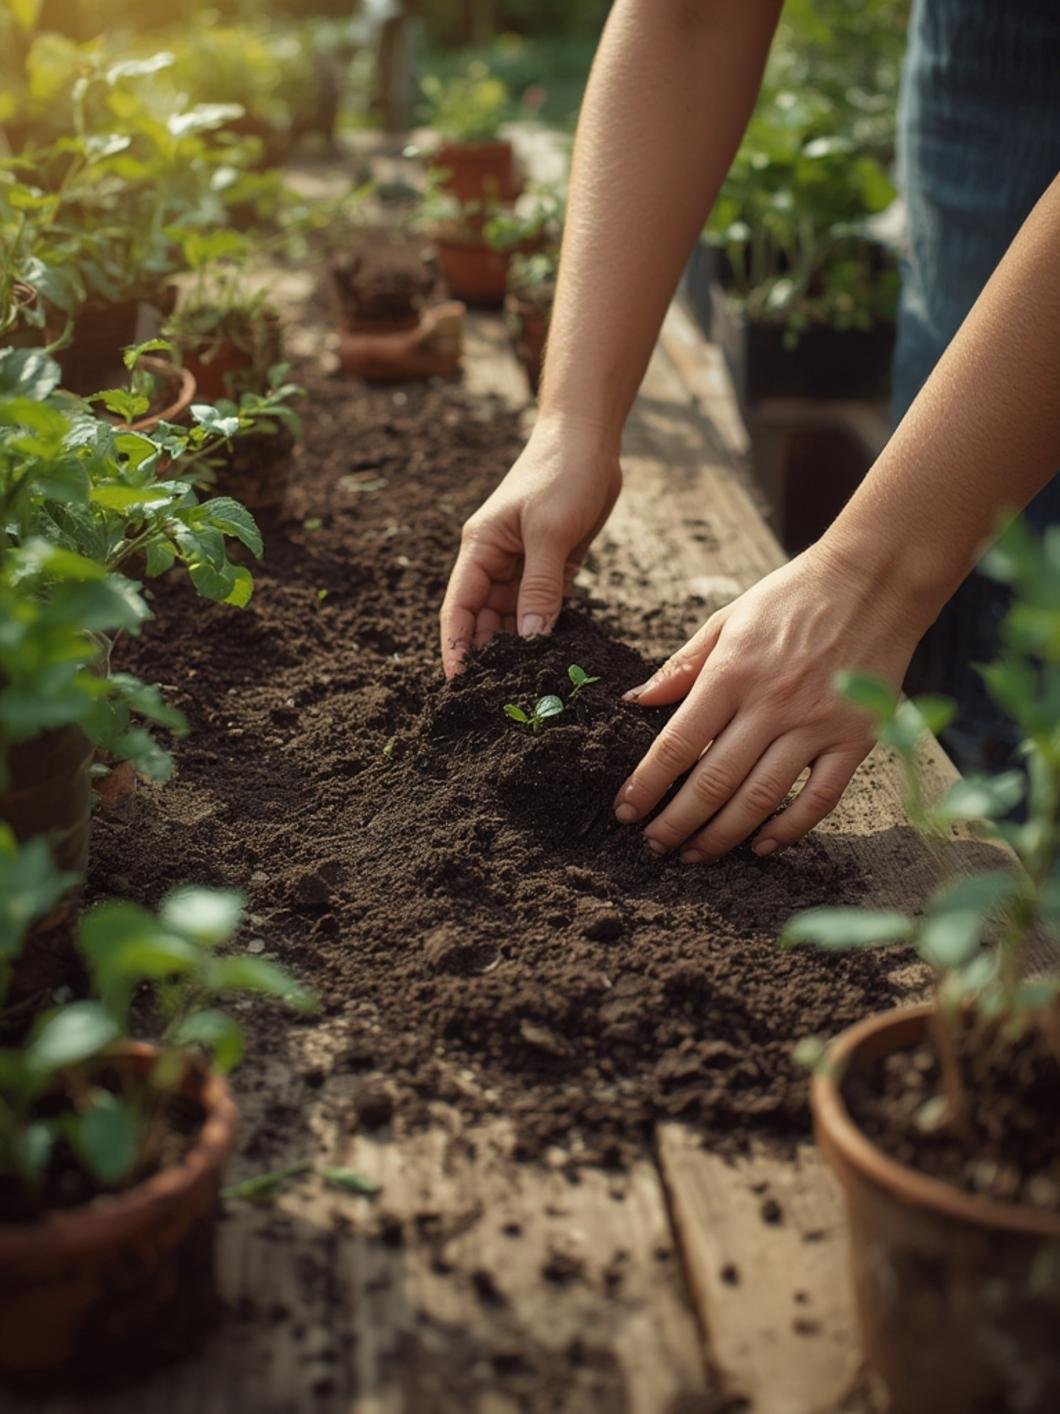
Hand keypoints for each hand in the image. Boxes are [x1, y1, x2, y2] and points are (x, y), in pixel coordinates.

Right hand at [439, 416, 620, 676]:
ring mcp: (524, 567)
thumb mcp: (549, 531)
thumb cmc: (561, 473)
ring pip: (515, 619)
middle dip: (490, 655)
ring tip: (531, 685)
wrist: (590, 440)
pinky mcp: (552, 569)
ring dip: (521, 649)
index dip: (456, 647)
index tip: (459, 685)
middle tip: (503, 696)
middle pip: (483, 620)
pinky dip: (547, 633)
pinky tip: (556, 658)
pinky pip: (543, 610)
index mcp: (481, 549)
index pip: (458, 608)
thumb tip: (530, 642)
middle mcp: (497, 562)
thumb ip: (540, 588)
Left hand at [613, 542, 926, 859]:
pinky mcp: (856, 738)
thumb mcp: (727, 619)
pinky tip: (761, 845)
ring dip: (722, 834)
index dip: (648, 783)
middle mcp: (772, 702)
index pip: (678, 743)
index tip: (626, 810)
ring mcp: (816, 723)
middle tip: (655, 845)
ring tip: (695, 854)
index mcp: (732, 671)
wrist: (874, 580)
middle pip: (714, 780)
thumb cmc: (792, 597)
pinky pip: (819, 798)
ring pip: (761, 797)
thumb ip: (683, 665)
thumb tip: (638, 701)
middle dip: (677, 821)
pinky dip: (789, 829)